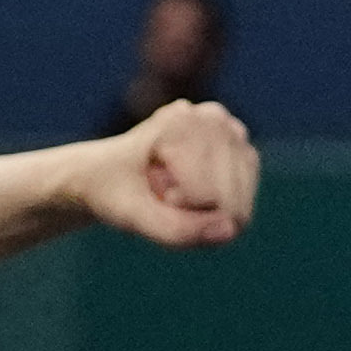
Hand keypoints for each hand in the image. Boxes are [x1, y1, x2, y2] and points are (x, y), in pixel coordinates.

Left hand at [77, 97, 256, 248]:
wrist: (105, 176)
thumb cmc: (112, 191)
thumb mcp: (131, 215)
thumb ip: (175, 229)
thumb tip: (230, 231)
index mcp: (185, 121)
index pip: (206, 196)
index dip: (177, 208)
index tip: (150, 187)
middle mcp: (216, 119)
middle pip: (228, 203)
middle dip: (195, 215)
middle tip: (161, 194)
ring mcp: (234, 135)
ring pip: (238, 211)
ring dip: (206, 217)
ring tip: (173, 195)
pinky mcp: (245, 157)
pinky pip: (241, 211)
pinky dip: (216, 215)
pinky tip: (190, 198)